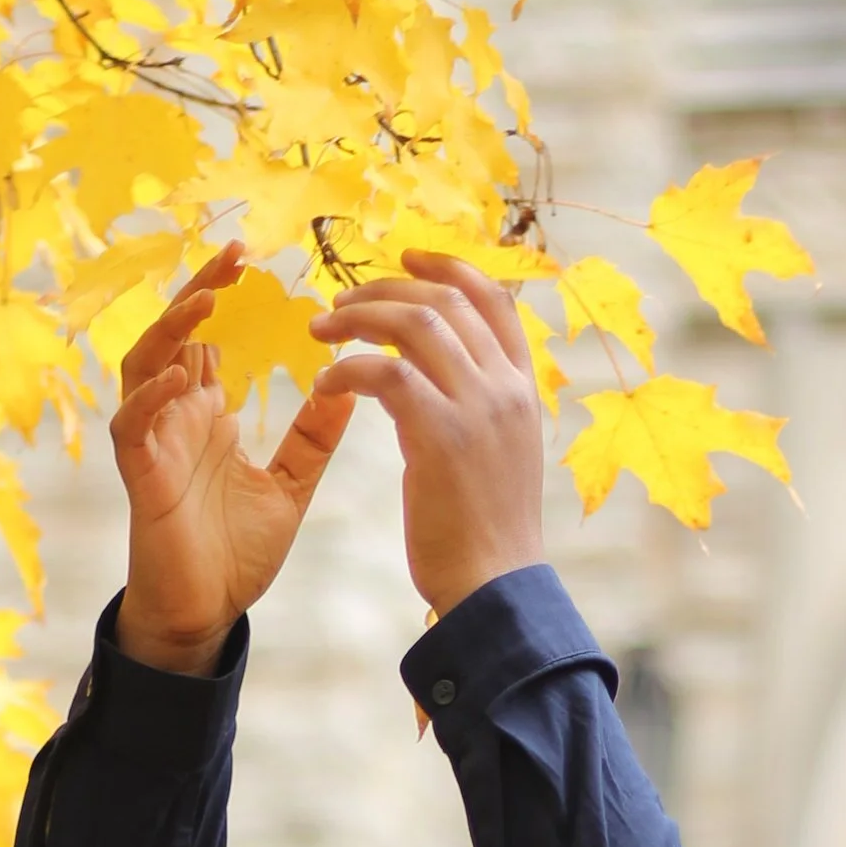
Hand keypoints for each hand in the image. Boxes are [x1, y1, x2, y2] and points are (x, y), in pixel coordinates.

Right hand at [112, 243, 357, 676]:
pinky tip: (184, 378)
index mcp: (207, 415)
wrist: (205, 615)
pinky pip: (133, 424)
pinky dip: (153, 397)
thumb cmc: (236, 555)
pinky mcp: (141, 476)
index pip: (208, 339)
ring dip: (171, 330)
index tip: (258, 263)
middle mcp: (176, 419)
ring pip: (145, 366)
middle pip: (174, 335)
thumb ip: (312, 440)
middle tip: (236, 256)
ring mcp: (155, 443)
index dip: (223, 297)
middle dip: (200, 291)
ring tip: (208, 301)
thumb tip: (349, 389)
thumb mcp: (290, 487)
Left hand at [307, 252, 545, 619]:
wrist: (495, 589)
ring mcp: (477, 407)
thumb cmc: (488, 536)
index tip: (407, 257)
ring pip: (416, 323)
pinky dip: (349, 368)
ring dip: (361, 317)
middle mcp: (506, 387)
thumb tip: (440, 385)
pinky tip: (325, 383)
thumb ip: (477, 410)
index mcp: (523, 389)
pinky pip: (385, 374)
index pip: (493, 299)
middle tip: (342, 302)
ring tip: (323, 331)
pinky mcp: (440, 435)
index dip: (448, 266)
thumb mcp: (498, 457)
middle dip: (388, 288)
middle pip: (447, 300)